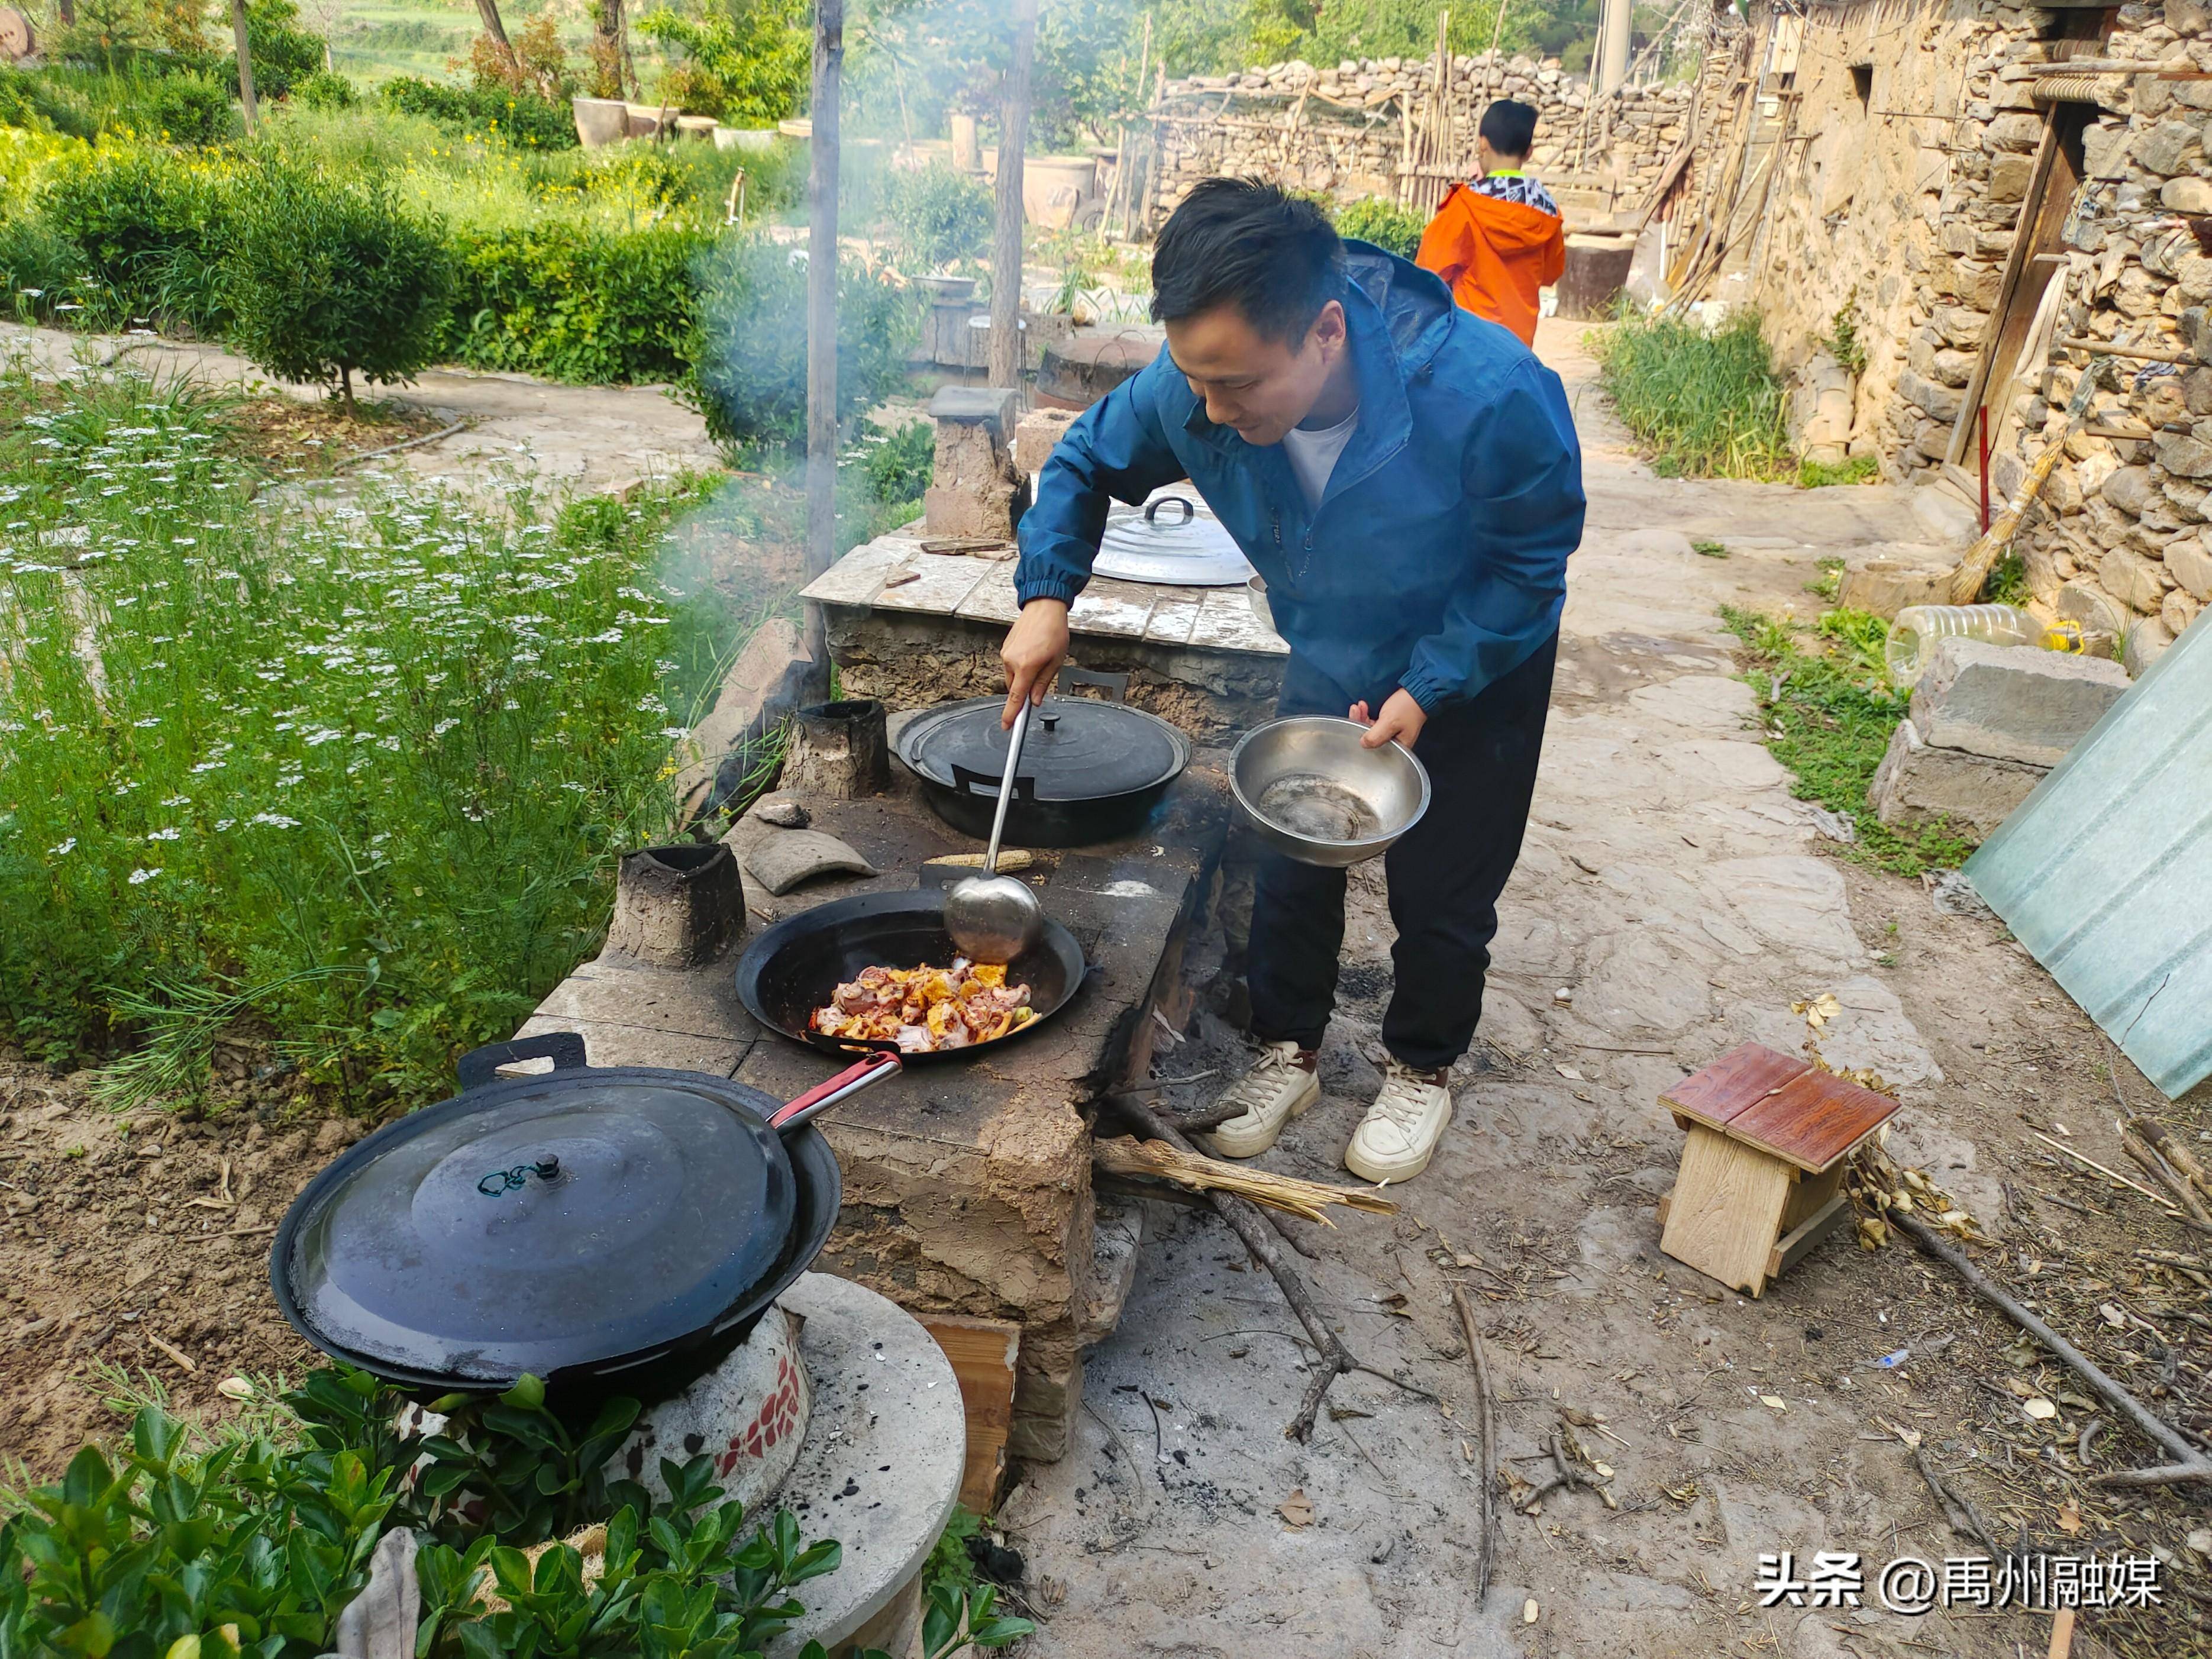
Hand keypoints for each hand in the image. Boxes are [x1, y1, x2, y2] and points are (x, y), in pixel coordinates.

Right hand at [1001, 599, 1069, 727]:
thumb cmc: (1053, 631)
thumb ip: (1043, 684)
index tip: (1007, 726)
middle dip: (1026, 688)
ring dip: (1024, 675)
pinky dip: (1020, 665)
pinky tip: (1032, 652)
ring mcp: (1006, 654)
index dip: (1011, 715)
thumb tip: (1035, 700)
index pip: (1016, 697)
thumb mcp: (1056, 661)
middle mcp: (1011, 661)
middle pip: (1015, 688)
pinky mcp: (1005, 648)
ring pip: (1013, 677)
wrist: (1043, 607)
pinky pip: (1011, 665)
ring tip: (1039, 657)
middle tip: (1042, 673)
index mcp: (1026, 666)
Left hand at [1348, 689, 1426, 749]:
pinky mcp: (1390, 725)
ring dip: (1363, 717)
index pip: (1374, 747)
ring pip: (1371, 729)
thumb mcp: (1390, 722)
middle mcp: (1394, 743)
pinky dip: (1368, 715)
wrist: (1419, 691)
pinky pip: (1374, 723)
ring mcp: (1392, 734)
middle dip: (1360, 722)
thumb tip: (1363, 744)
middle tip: (1355, 710)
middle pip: (1371, 738)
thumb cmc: (1408, 707)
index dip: (1361, 735)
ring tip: (1359, 706)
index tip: (1353, 722)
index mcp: (1398, 748)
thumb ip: (1376, 736)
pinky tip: (1364, 706)